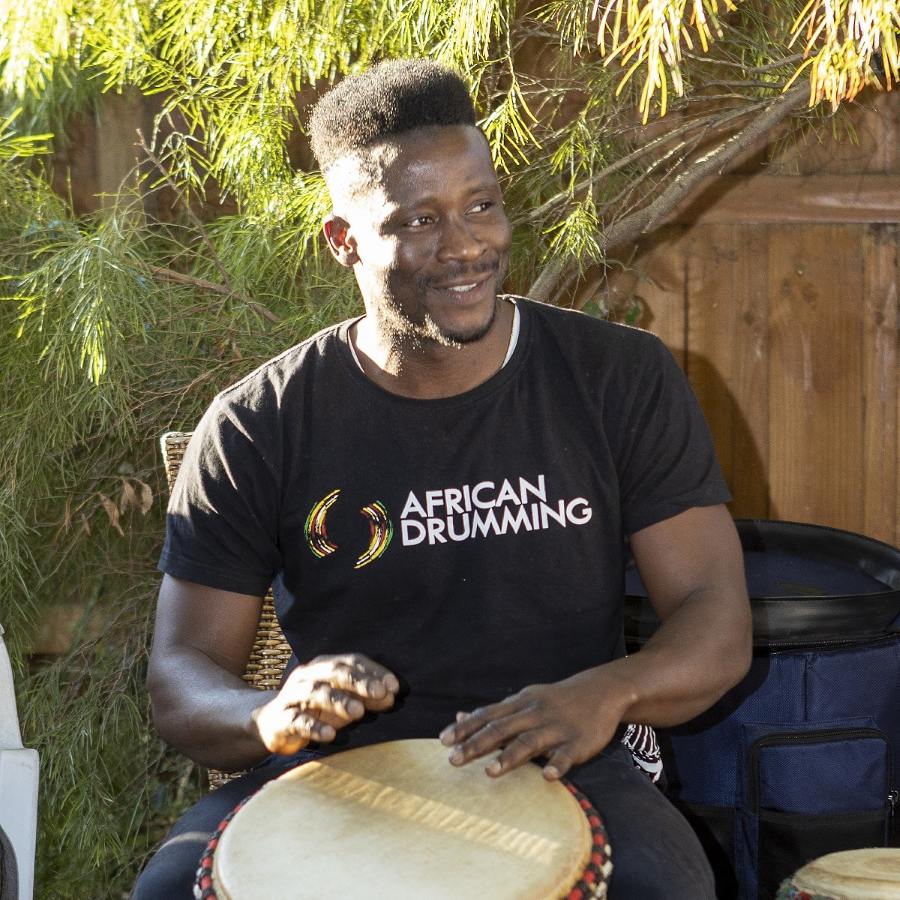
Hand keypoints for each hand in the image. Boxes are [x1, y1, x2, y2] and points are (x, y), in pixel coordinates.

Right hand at [252, 653, 398, 754]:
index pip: (352, 661)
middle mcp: (307, 676)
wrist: (271, 724)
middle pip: (334, 671)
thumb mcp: (342, 702)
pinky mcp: (281, 719)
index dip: (374, 671)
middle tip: (380, 693)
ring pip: (315, 692)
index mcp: (323, 666)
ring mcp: (292, 696)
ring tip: (358, 712)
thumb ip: (366, 698)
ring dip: (338, 701)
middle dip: (359, 681)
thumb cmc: (315, 710)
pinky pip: (297, 721)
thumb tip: (392, 696)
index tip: (394, 686)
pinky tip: (330, 734)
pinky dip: (314, 727)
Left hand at [438, 667, 632, 780]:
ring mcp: (556, 728)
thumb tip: (459, 717)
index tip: (442, 741)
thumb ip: (493, 712)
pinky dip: (557, 764)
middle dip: (477, 744)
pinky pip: (567, 755)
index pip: (487, 716)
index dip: (465, 729)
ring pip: (530, 741)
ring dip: (510, 757)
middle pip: (502, 729)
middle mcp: (535, 714)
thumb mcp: (524, 700)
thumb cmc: (554, 700)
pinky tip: (547, 776)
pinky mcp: (579, 742)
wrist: (601, 690)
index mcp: (520, 704)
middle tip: (453, 760)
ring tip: (490, 772)